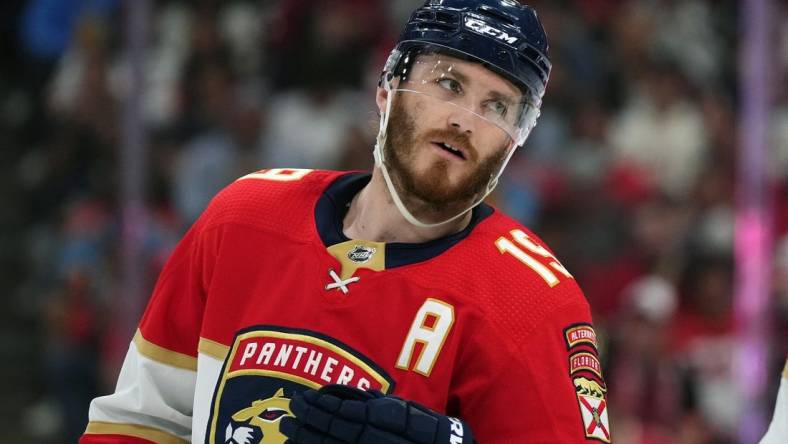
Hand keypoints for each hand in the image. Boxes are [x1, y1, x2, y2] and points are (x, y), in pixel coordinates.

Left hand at [280, 384, 473, 443]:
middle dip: (310, 419)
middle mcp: (377, 440)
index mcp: (386, 422)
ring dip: (307, 437)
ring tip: (287, 428)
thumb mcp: (405, 411)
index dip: (323, 406)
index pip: (346, 413)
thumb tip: (351, 395)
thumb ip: (378, 403)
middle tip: (290, 409)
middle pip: (336, 430)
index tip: (304, 398)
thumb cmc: (426, 432)